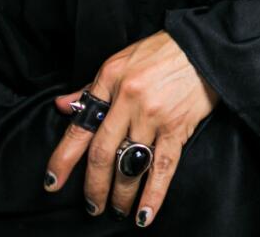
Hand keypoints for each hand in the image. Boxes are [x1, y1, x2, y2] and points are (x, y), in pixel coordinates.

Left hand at [44, 31, 217, 226]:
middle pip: (102, 153)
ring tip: (117, 210)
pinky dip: (153, 194)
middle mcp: (128, 101)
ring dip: (120, 194)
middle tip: (92, 206)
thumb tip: (64, 105)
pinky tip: (144, 215)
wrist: (206, 44)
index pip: (80, 127)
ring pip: (129, 164)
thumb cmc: (165, 49)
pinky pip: (162, 167)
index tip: (53, 182)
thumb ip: (93, 87)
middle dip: (94, 186)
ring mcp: (153, 116)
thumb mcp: (123, 59)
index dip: (64, 159)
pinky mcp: (178, 126)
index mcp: (110, 81)